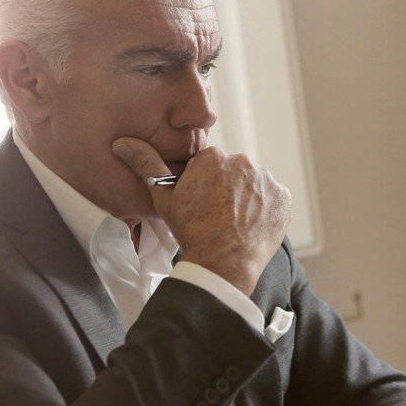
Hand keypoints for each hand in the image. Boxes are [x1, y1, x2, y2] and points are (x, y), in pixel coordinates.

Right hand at [112, 138, 291, 294]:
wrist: (222, 262)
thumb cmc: (191, 230)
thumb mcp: (163, 198)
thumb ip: (146, 164)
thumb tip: (122, 142)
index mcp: (213, 157)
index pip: (210, 166)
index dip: (205, 186)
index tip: (202, 205)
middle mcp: (242, 161)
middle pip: (234, 173)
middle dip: (227, 189)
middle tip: (218, 215)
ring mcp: (266, 179)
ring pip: (254, 185)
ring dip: (248, 198)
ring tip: (236, 222)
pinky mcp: (284, 197)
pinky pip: (274, 198)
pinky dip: (267, 209)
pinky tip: (253, 225)